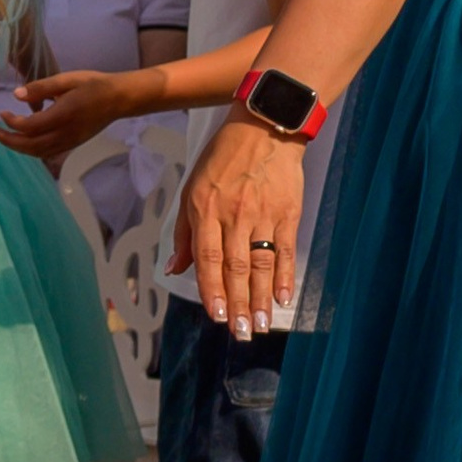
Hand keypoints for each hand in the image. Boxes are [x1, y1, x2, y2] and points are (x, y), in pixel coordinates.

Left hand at [0, 67, 133, 165]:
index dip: (12, 123)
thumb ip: (41, 88)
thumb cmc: (93, 85)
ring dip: (19, 147)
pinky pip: (48, 152)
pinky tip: (25, 139)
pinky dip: (32, 149)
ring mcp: (71, 142)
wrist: (119, 99)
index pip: (30, 127)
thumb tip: (16, 95)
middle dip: (9, 141)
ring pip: (39, 152)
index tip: (2, 112)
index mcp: (64, 115)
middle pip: (31, 146)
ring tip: (5, 136)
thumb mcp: (66, 80)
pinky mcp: (74, 144)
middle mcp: (66, 133)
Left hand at [175, 113, 304, 336]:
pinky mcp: (287, 212)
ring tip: (261, 325)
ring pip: (261, 264)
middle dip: (237, 304)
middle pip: (235, 267)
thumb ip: (185, 233)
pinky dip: (286, 276)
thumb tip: (174, 269)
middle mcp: (233, 214)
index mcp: (205, 209)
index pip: (207, 258)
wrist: (264, 128)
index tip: (215, 316)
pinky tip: (284, 299)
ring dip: (261, 298)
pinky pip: (285, 250)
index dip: (211, 289)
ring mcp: (262, 214)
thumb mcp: (192, 189)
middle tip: (239, 333)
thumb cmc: (222, 160)